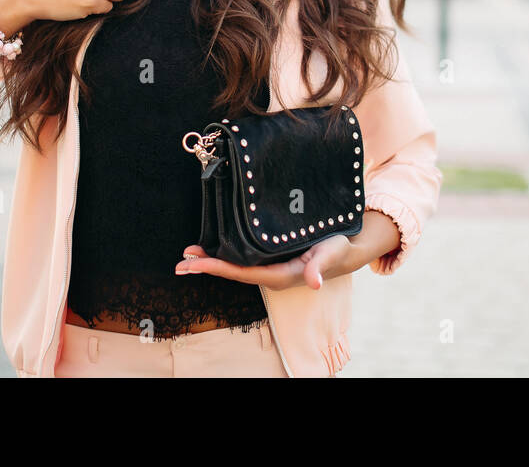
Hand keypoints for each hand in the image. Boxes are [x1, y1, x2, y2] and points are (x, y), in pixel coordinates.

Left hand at [174, 235, 355, 290]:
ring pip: (235, 266)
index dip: (217, 268)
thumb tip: (314, 283)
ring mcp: (270, 268)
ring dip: (212, 260)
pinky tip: (213, 246)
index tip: (195, 263)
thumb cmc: (338, 249)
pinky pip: (243, 258)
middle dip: (206, 267)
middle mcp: (271, 275)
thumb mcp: (331, 253)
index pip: (242, 273)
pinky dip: (225, 253)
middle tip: (181, 262)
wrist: (347, 249)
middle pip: (233, 272)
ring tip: (189, 254)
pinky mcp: (271, 258)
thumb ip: (320, 267)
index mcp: (281, 276)